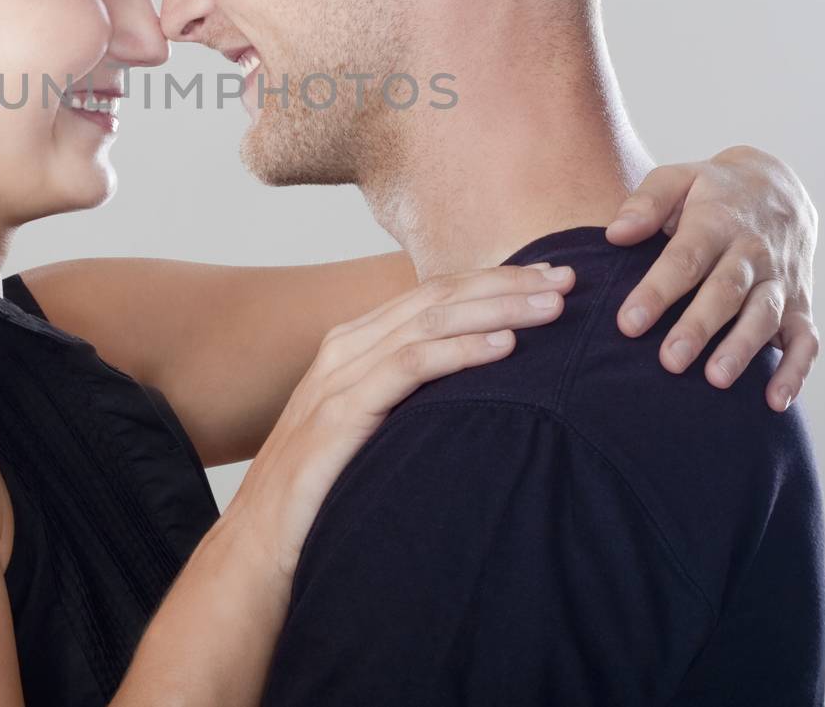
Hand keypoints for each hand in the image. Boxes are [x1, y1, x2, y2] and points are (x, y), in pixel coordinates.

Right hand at [223, 263, 574, 580]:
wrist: (257, 548)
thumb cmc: (322, 493)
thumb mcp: (372, 430)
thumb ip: (409, 399)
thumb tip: (480, 387)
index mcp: (352, 346)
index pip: (432, 296)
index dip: (494, 280)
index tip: (551, 278)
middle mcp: (344, 350)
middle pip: (435, 297)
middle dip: (505, 283)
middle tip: (568, 277)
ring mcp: (338, 379)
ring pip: (427, 322)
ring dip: (495, 308)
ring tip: (550, 307)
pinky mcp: (338, 415)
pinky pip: (408, 368)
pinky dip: (459, 352)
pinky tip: (503, 346)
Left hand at [607, 144, 818, 412]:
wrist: (778, 190)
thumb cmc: (711, 192)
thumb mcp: (677, 179)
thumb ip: (646, 203)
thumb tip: (615, 233)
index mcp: (718, 221)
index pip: (685, 258)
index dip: (658, 291)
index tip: (627, 323)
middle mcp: (753, 252)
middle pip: (726, 291)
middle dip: (699, 327)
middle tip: (669, 361)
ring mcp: (780, 280)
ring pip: (764, 316)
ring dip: (742, 350)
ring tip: (715, 380)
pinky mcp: (800, 305)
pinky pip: (805, 341)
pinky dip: (796, 372)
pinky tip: (775, 403)